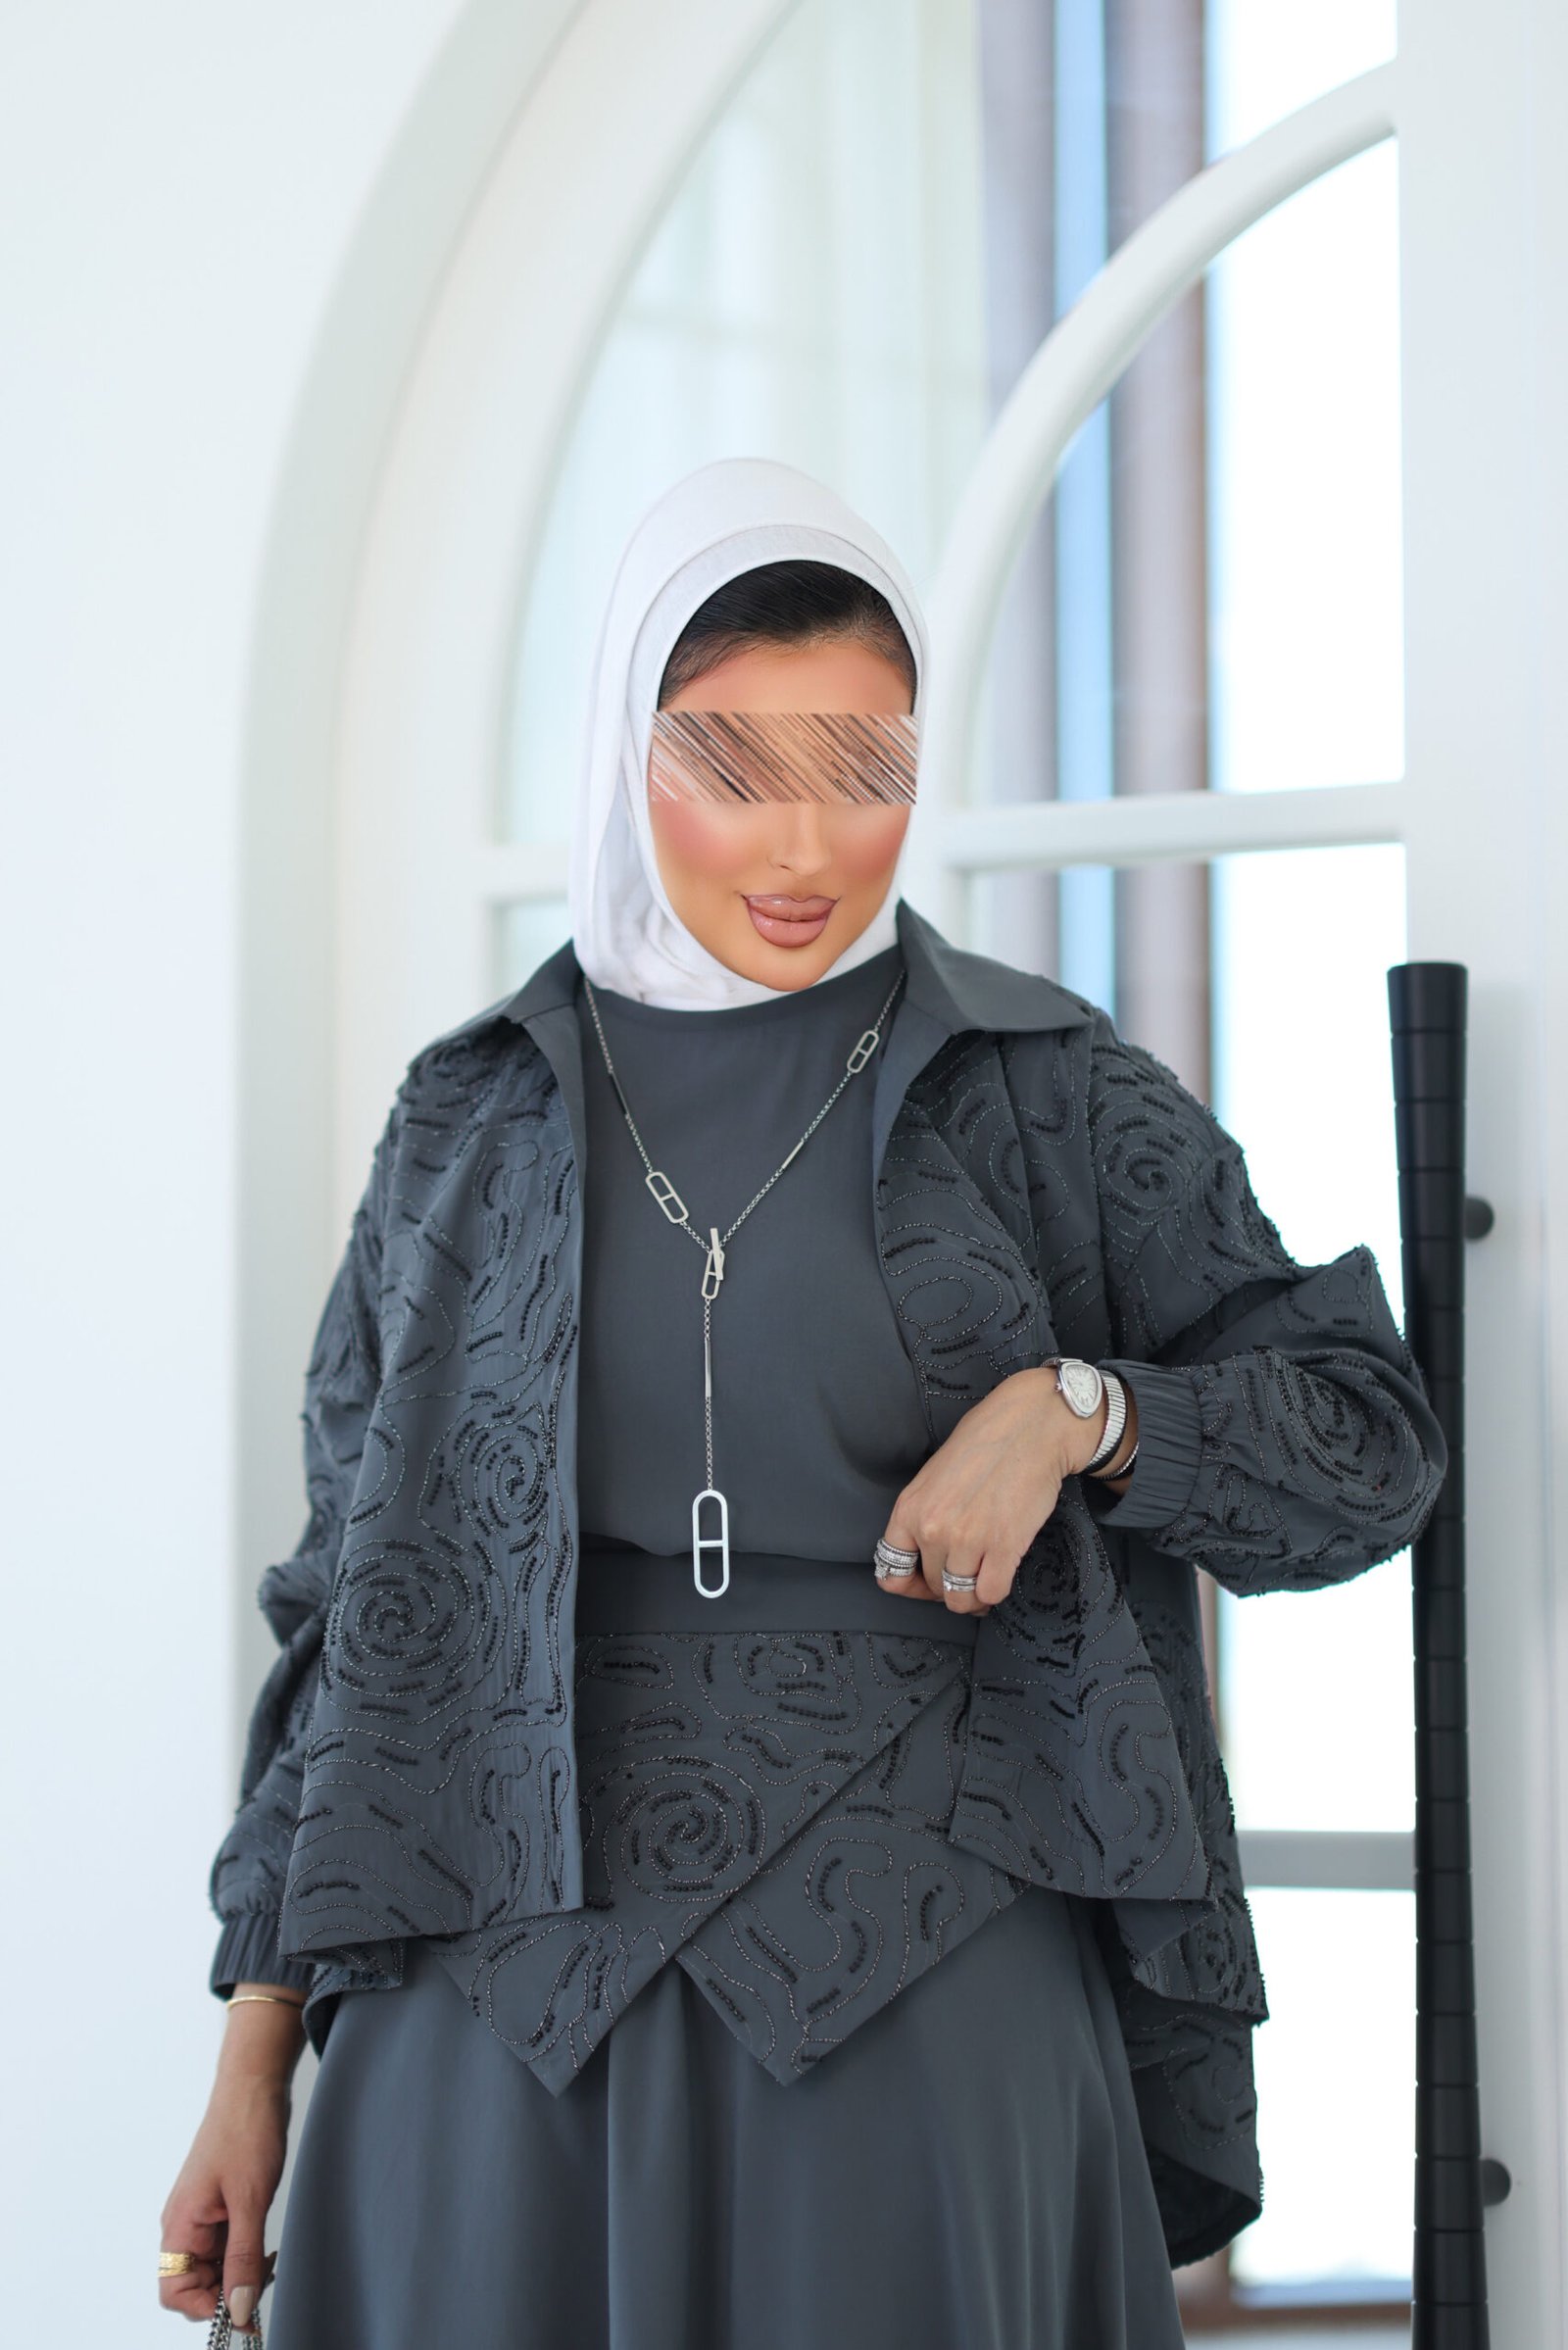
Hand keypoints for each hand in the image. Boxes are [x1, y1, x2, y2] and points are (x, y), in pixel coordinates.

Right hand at [159, 1992, 304, 2329]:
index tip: (242, 2305)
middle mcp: (183, 2223)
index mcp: (179, 2225)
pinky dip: (244, 2251)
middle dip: (227, 2289)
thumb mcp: (249, 2202)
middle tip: (263, 2278)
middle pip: (195, 2282)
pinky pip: (224, 2244)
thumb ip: (243, 2258)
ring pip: (213, 2264)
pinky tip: (265, 2243)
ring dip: (239, 2270)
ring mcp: (201, 2214)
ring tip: (268, 2259)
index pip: (174, 2290)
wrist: (255, 2085)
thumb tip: (238, 2308)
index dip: (206, 2305)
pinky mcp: (219, 2204)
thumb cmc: (245, 2131)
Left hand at [875, 1365, 1128, 1613]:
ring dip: (974, 1594)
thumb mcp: (934, 1476)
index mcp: (909, 1509)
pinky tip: (1000, 1574)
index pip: (892, 1572)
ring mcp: (967, 1540)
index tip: (928, 1581)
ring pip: (961, 1598)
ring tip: (984, 1577)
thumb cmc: (986, 1443)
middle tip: (968, 1569)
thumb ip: (924, 1516)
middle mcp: (932, 1528)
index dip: (911, 1585)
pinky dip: (995, 1592)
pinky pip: (991, 1593)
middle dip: (951, 1584)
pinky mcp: (1004, 1546)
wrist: (1031, 1426)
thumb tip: (926, 1557)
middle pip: (934, 1586)